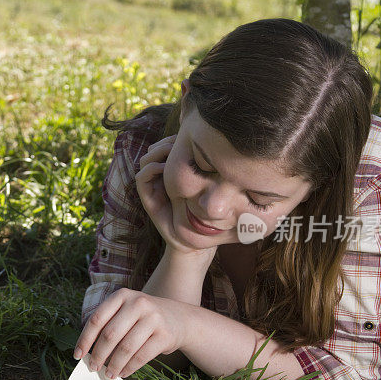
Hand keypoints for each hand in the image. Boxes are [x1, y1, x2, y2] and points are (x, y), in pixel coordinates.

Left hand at [73, 288, 193, 378]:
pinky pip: (141, 356)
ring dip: (114, 365)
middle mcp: (138, 303)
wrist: (180, 319)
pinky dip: (129, 368)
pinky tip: (123, 373)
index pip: (97, 319)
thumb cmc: (144, 318)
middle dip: (99, 355)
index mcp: (122, 296)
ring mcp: (153, 318)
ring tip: (109, 374)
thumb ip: (109, 324)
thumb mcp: (126, 311)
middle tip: (93, 368)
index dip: (85, 339)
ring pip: (126, 348)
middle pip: (110, 335)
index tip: (78, 355)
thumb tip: (88, 352)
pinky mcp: (165, 335)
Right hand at [136, 136, 211, 256]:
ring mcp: (155, 186)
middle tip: (181, 140)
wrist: (194, 243)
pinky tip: (166, 168)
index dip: (177, 138)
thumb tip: (238, 159)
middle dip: (168, 141)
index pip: (170, 145)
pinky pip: (142, 177)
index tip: (191, 136)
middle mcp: (164, 176)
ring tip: (173, 151)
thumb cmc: (208, 218)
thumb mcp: (218, 192)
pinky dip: (151, 169)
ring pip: (147, 158)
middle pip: (157, 147)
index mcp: (177, 172)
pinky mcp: (149, 198)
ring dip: (158, 151)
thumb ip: (221, 177)